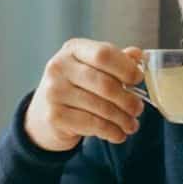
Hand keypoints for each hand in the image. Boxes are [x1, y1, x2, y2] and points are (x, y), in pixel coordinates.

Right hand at [25, 39, 144, 150]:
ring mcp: (54, 92)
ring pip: (101, 107)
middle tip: (138, 109)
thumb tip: (138, 54)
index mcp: (72, 49)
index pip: (103, 53)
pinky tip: (118, 134)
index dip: (126, 68)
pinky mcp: (55, 116)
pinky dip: (111, 131)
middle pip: (105, 83)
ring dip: (122, 119)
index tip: (138, 79)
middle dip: (128, 99)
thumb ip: (115, 60)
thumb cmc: (75, 86)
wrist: (44, 114)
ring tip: (132, 125)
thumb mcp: (92, 67)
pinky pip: (92, 124)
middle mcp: (59, 67)